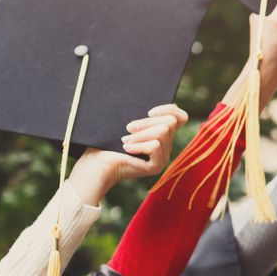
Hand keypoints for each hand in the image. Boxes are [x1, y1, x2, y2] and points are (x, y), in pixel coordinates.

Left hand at [68, 104, 188, 204]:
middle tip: (128, 128)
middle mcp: (166, 146)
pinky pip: (156, 146)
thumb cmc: (105, 143)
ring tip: (125, 140)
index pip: (181, 118)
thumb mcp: (127, 125)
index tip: (149, 111)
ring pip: (163, 132)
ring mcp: (163, 157)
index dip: (169, 109)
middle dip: (147, 122)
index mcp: (161, 134)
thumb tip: (153, 109)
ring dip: (141, 134)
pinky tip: (126, 148)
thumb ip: (143, 117)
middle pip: (170, 122)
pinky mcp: (156, 166)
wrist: (94, 165)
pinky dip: (139, 145)